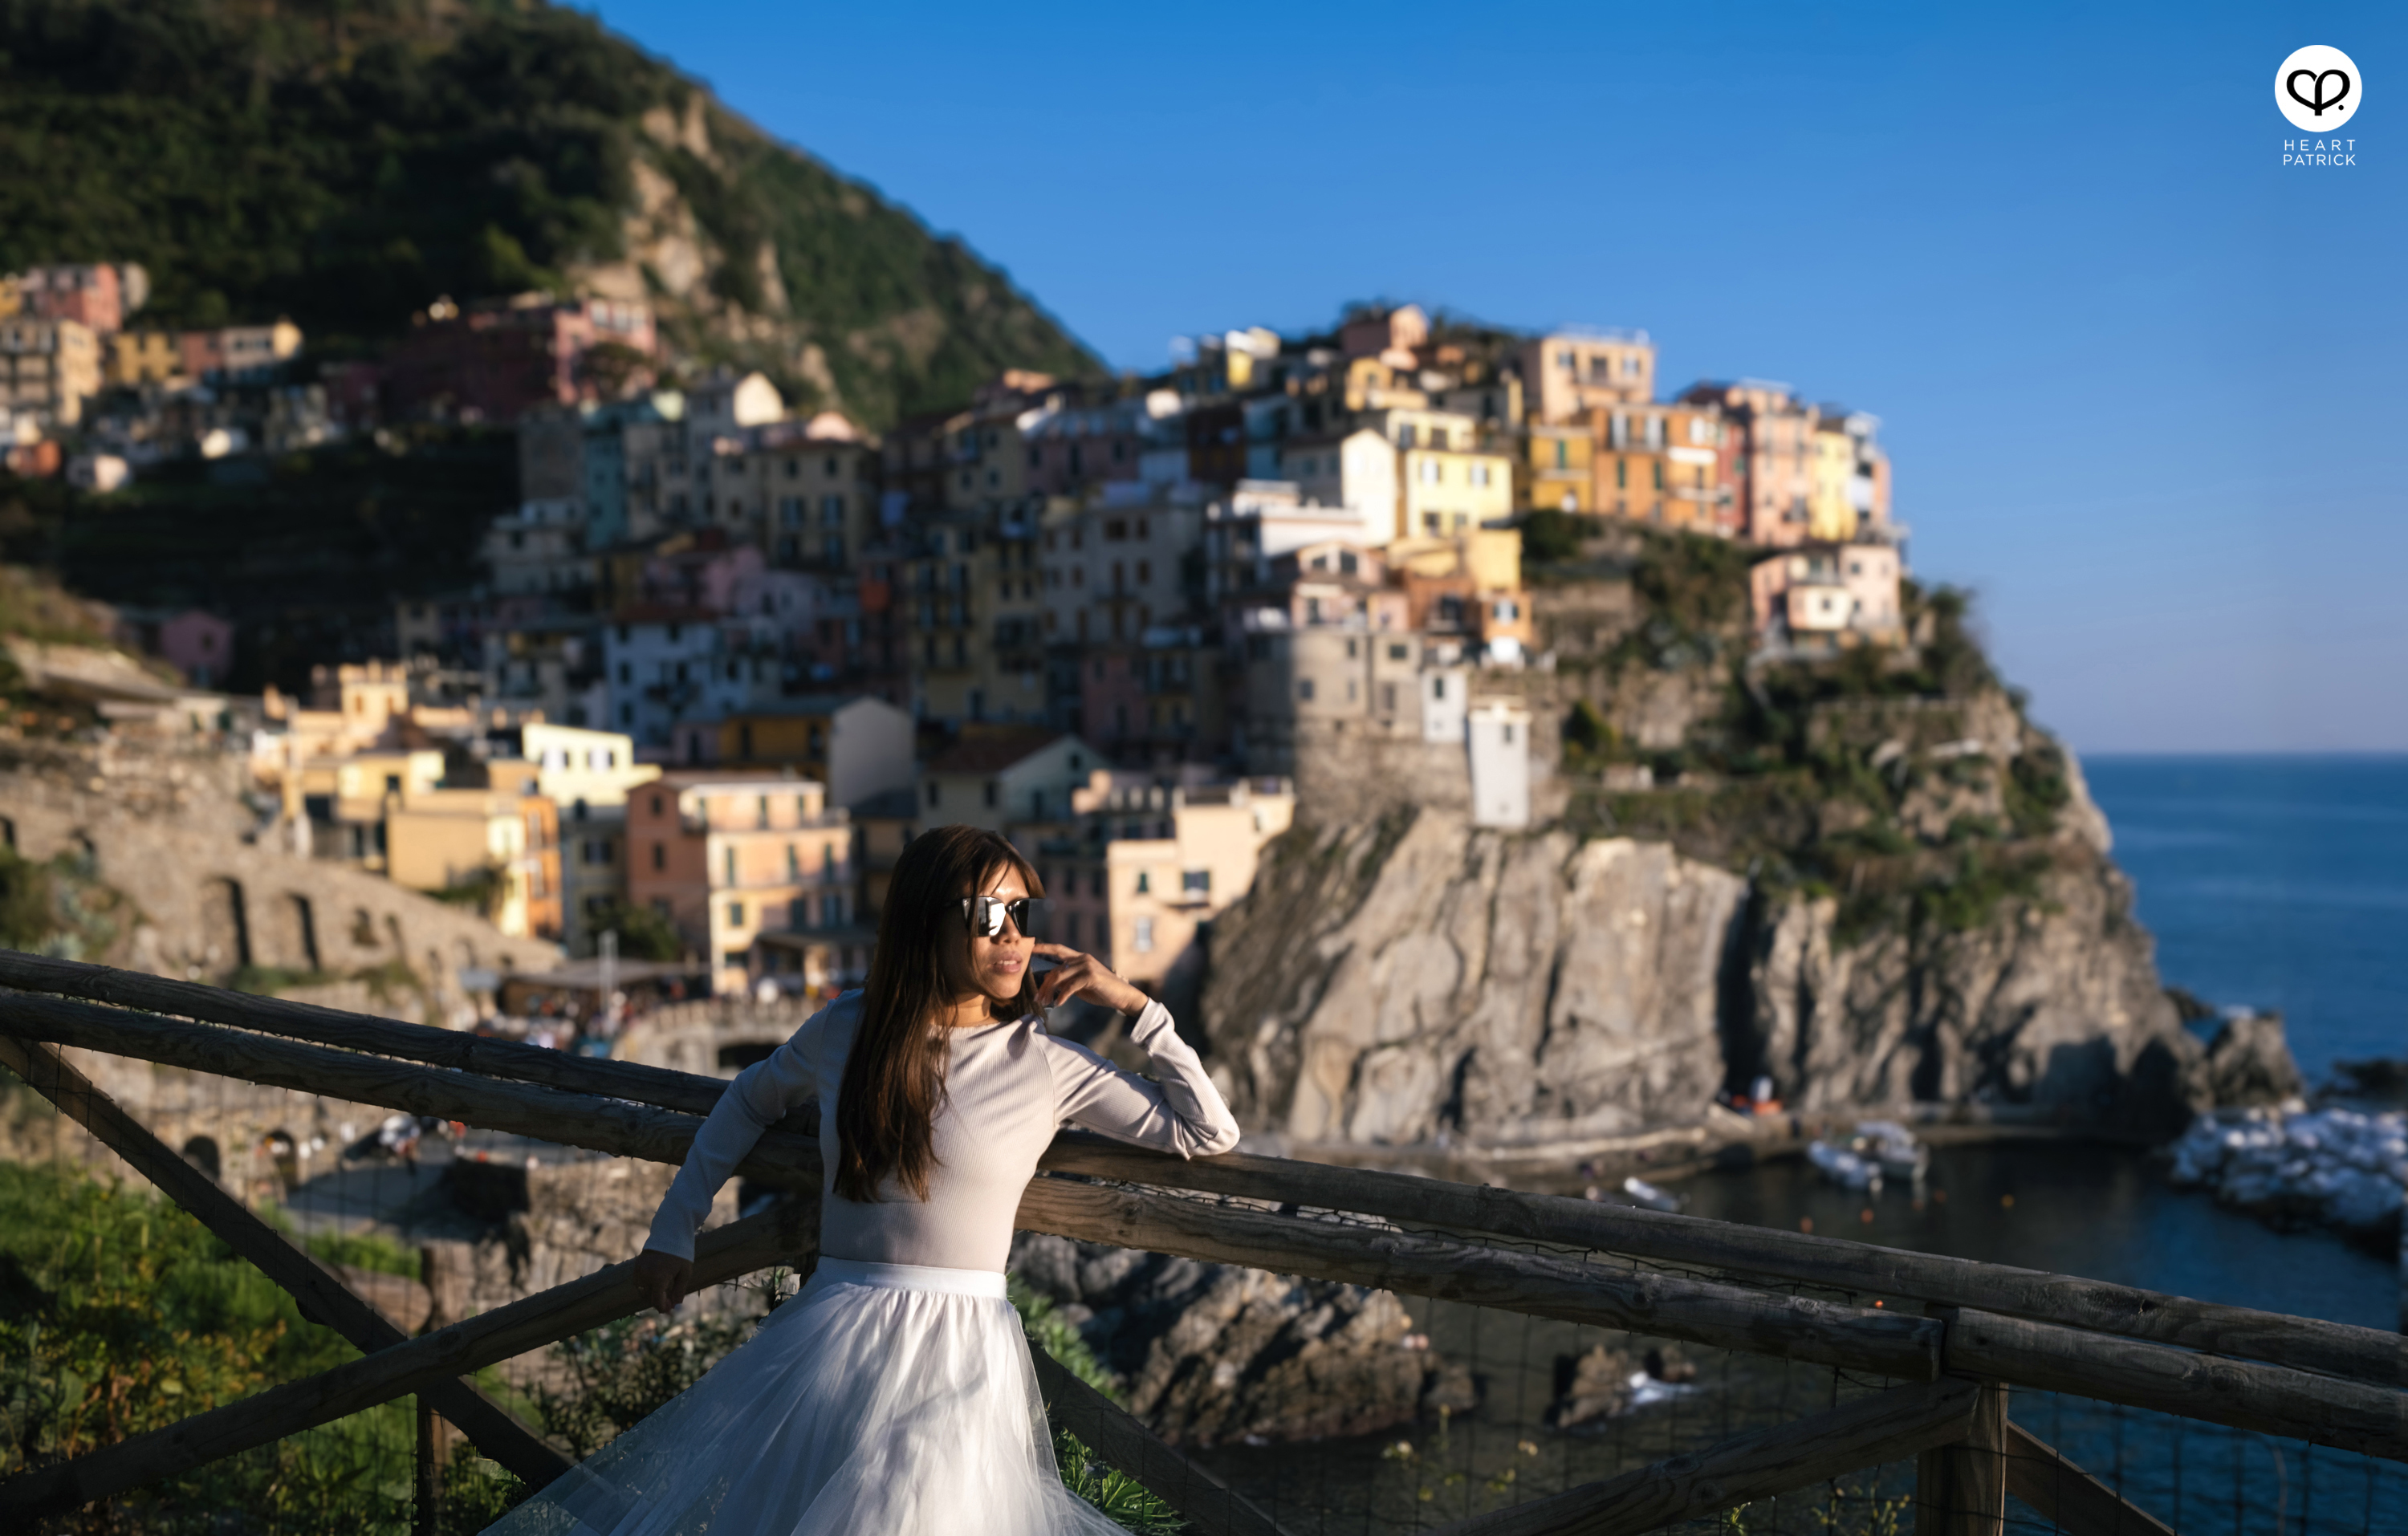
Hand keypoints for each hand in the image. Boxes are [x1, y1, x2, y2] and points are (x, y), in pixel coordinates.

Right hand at [630, 1249, 692, 1313]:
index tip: (669, 1309)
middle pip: (649, 1297)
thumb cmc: (680, 1254)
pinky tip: (655, 1284)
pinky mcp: (636, 1266)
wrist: (669, 1235)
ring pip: (642, 1291)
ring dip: (651, 1294)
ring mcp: (639, 1270)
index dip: (663, 1308)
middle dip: (659, 1302)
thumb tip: (675, 1304)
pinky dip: (645, 1286)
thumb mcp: (685, 1273)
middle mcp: (646, 1274)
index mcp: (659, 1277)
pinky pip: (638, 1283)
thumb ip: (679, 1290)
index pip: (657, 1301)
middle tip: (669, 1302)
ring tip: (663, 1292)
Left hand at [1031, 944, 1148, 1015]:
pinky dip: (1062, 996)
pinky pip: (1070, 986)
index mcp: (1080, 958)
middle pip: (1056, 969)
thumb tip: (1050, 981)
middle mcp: (1083, 958)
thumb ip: (1068, 980)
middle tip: (1037, 998)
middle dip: (1044, 985)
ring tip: (1045, 1002)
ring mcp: (1087, 966)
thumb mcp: (1082, 984)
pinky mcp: (1091, 976)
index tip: (1031, 948)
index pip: (1059, 950)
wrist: (1123, 996)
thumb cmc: (1102, 991)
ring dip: (1050, 991)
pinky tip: (1059, 1003)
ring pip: (1060, 976)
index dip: (1044, 948)